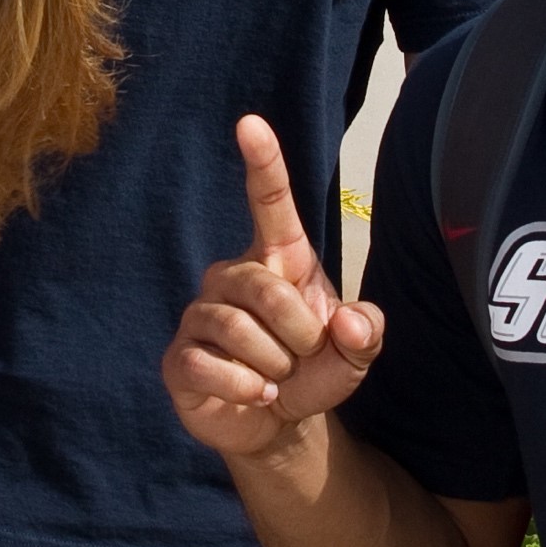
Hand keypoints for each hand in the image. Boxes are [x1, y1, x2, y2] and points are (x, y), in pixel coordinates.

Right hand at [164, 115, 386, 463]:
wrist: (277, 422)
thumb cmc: (312, 370)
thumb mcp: (355, 355)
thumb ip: (367, 334)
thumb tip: (351, 322)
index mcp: (277, 259)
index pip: (269, 204)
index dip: (263, 163)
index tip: (251, 123)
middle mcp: (231, 276)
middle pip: (262, 287)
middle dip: (298, 332)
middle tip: (305, 356)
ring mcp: (199, 315)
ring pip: (234, 327)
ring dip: (273, 363)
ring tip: (279, 377)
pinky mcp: (178, 358)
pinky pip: (206, 364)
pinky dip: (244, 387)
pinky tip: (257, 394)